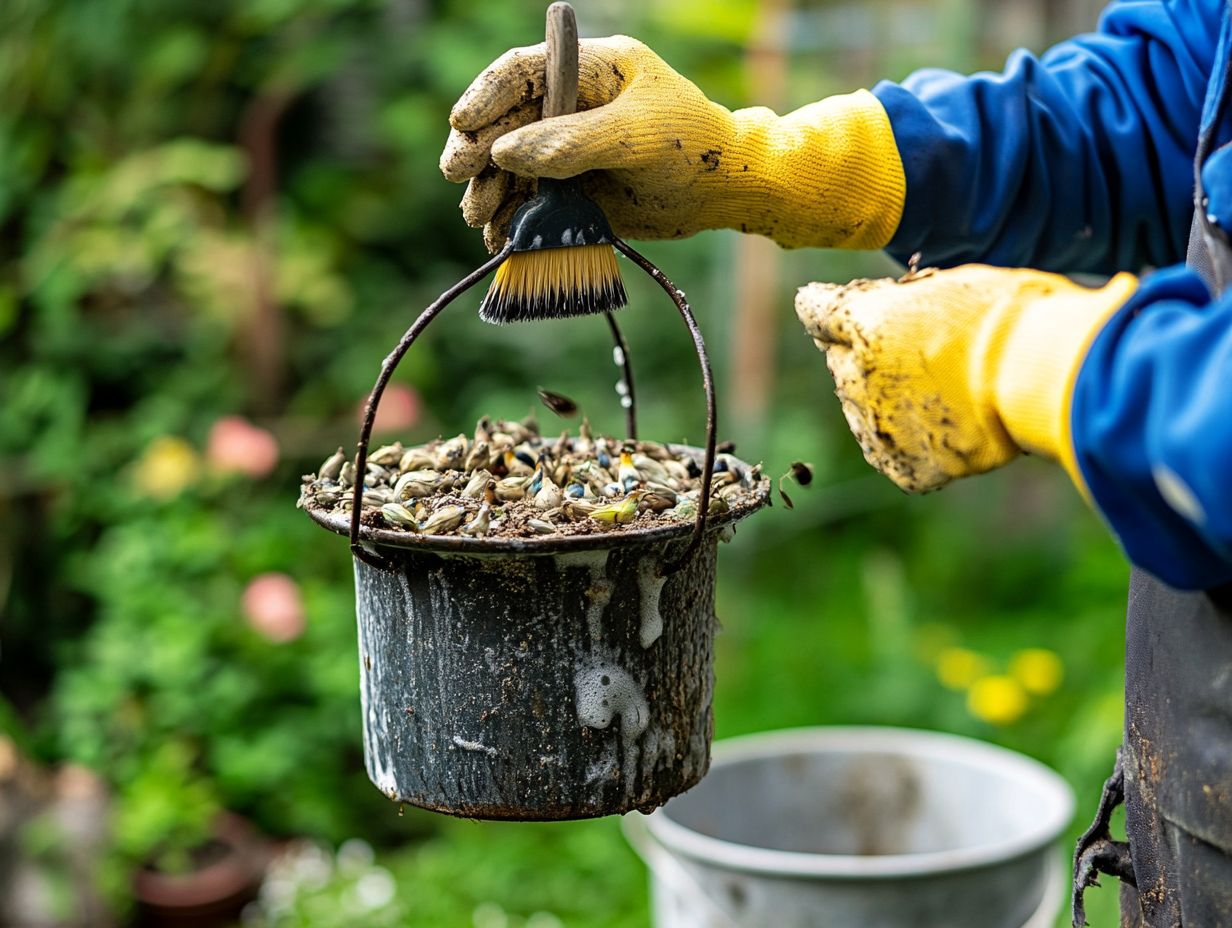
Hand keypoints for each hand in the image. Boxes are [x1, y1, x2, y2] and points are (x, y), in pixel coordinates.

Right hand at [441, 36, 904, 252]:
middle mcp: (570, 108)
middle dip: (479, 151)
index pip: (521, 74)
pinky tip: (502, 238)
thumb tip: (508, 154)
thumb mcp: (637, 137)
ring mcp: (568, 151)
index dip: (486, 99)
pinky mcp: (573, 190)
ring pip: (510, 168)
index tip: (463, 128)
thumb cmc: (693, 146)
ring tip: (481, 215)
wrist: (726, 192)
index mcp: (588, 72)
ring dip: (490, 191)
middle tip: (461, 178)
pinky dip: (514, 222)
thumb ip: (573, 142)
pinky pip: (531, 204)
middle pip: (505, 123)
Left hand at [795, 265, 1138, 492]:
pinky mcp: (903, 467)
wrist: (1041, 375)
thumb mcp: (951, 286)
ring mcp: (876, 425)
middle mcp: (855, 376)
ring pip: (864, 413)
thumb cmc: (1010, 317)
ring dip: (888, 402)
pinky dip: (916, 444)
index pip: (817, 313)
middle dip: (866, 358)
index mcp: (862, 321)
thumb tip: (895, 310)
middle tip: (917, 353)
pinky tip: (951, 428)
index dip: (828, 310)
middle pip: (841, 365)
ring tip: (946, 391)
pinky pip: (895, 455)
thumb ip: (906, 303)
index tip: (835, 311)